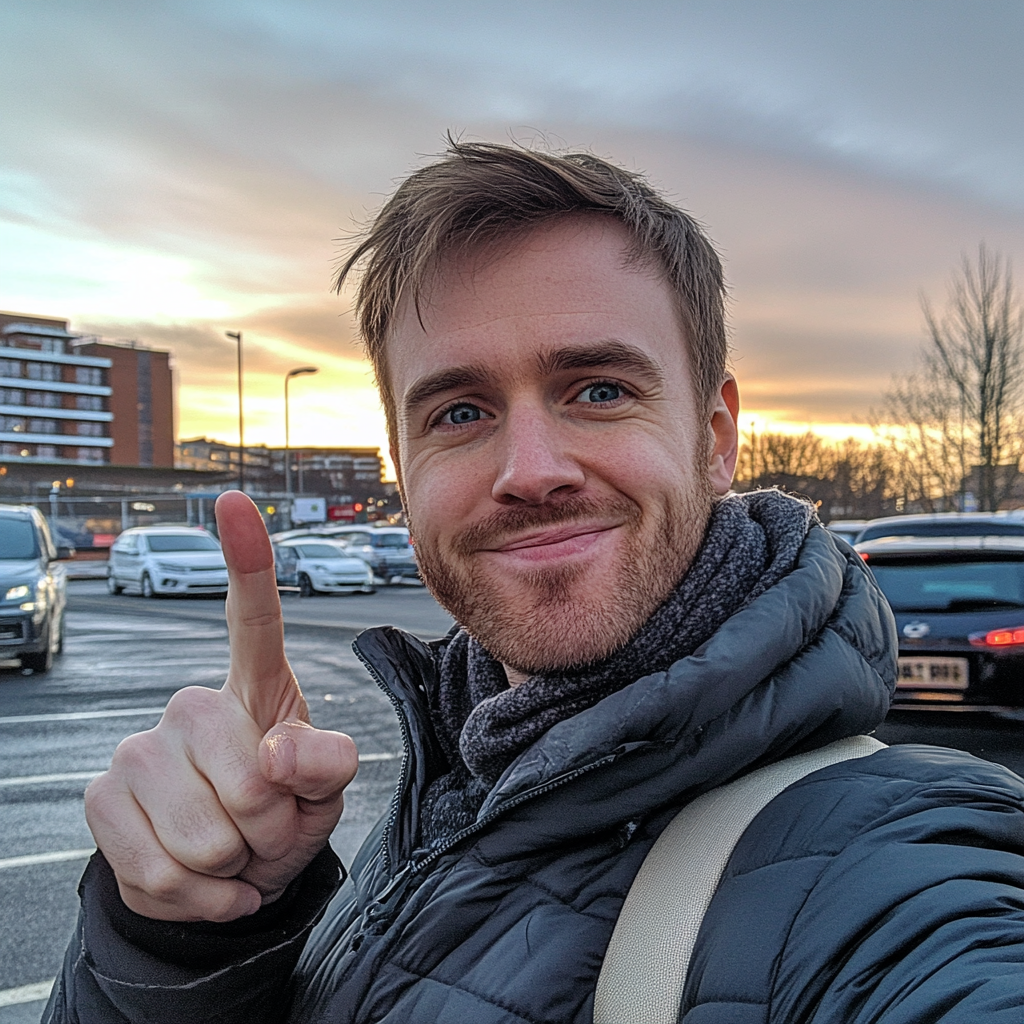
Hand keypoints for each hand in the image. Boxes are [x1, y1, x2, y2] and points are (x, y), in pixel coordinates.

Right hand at [85, 492, 358, 921]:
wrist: (235, 873)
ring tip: (236, 846)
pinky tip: (208, 880)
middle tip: (266, 823)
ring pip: (206, 836)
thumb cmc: (288, 813)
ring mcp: (140, 749)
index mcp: (257, 689)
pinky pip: (162, 872)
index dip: (248, 561)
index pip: (255, 619)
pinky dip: (201, 896)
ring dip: (236, 862)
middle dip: (273, 824)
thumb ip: (326, 763)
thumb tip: (276, 754)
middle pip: (251, 783)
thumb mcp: (328, 789)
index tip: (236, 500)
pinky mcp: (103, 798)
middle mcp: (192, 705)